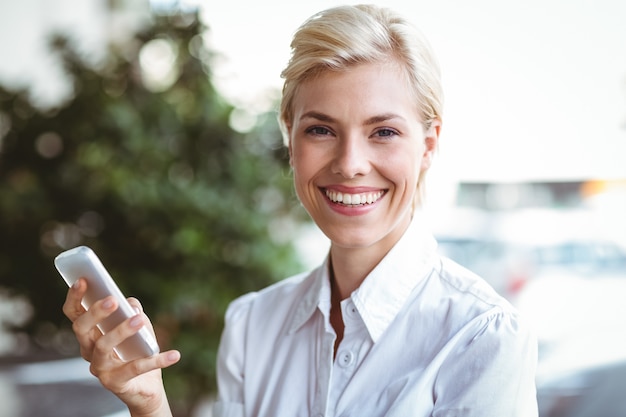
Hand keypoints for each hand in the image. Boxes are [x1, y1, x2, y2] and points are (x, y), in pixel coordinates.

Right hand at [63, 278, 180, 416]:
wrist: (147, 386)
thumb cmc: (139, 351)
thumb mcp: (139, 327)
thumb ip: (134, 312)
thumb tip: (130, 303)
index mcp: (91, 334)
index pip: (74, 314)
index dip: (75, 297)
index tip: (83, 280)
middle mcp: (89, 350)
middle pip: (82, 329)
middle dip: (95, 313)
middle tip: (113, 301)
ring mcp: (100, 368)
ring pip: (102, 346)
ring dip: (121, 331)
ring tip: (139, 319)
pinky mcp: (115, 383)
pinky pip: (135, 368)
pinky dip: (157, 360)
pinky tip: (174, 354)